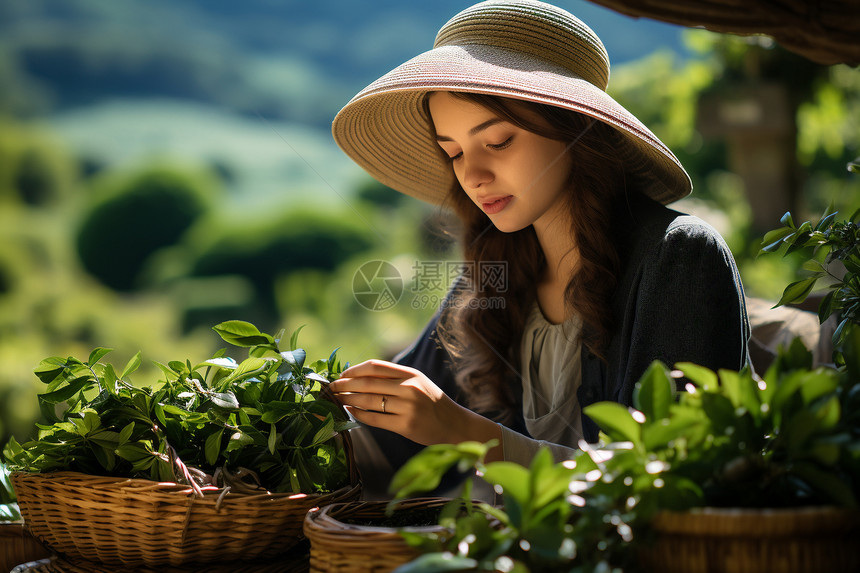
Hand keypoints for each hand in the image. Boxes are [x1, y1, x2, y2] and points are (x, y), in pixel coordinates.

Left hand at [329, 359, 500, 448]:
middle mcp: (410, 388)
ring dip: (349, 400)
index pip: (376, 367)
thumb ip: (394, 378)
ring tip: (338, 400)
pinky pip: (376, 419)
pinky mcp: (406, 426)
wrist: (455, 424)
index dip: (354, 370)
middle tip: (332, 388)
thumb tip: (360, 376)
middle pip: (369, 384)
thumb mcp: (418, 383)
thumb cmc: (432, 403)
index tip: (341, 375)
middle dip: (346, 385)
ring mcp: (409, 407)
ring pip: (369, 401)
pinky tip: (351, 412)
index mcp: (411, 374)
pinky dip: (360, 415)